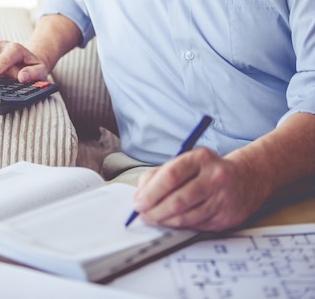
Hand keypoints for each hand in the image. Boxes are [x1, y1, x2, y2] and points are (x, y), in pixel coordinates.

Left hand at [133, 147, 264, 231]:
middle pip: (178, 199)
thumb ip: (160, 174)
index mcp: (200, 158)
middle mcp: (214, 177)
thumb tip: (140, 193)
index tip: (139, 201)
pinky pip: (196, 226)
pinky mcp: (226, 217)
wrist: (246, 179)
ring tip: (154, 218)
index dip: (151, 192)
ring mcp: (222, 198)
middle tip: (143, 214)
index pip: (171, 175)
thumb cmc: (207, 170)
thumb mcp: (186, 161)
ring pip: (186, 217)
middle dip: (155, 210)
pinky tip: (172, 221)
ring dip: (165, 221)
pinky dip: (180, 226)